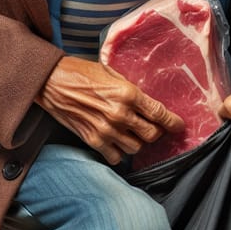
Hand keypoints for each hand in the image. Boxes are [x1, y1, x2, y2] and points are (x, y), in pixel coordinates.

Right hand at [36, 55, 184, 164]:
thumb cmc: (81, 72)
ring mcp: (106, 130)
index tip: (179, 126)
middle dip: (156, 132)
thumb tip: (146, 101)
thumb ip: (130, 89)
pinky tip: (116, 142)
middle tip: (153, 128)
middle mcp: (120, 114)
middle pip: (151, 135)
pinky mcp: (93, 140)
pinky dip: (118, 152)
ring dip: (137, 142)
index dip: (173, 122)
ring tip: (132, 133)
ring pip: (136, 148)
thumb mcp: (111, 72)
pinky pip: (116, 157)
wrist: (52, 81)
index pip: (159, 114)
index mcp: (127, 93)